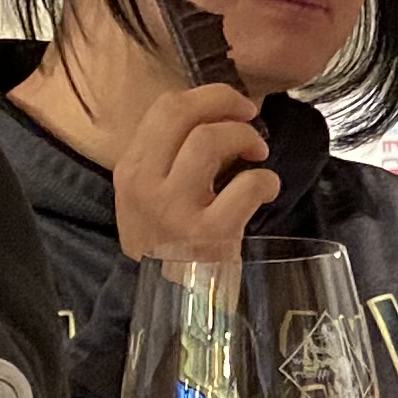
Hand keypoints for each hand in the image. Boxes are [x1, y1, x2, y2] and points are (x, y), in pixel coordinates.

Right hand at [110, 76, 277, 260]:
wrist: (174, 301)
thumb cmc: (170, 243)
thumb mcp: (148, 197)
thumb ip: (168, 157)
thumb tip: (213, 114)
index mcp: (131, 170)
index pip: (164, 107)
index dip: (207, 96)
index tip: (231, 107)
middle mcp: (146, 184)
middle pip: (183, 113)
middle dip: (226, 103)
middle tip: (250, 118)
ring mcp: (176, 208)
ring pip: (211, 140)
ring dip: (246, 137)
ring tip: (258, 155)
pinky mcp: (211, 232)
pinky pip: (248, 185)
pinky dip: (267, 180)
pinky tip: (266, 190)